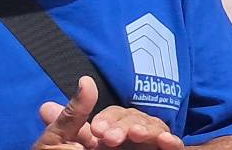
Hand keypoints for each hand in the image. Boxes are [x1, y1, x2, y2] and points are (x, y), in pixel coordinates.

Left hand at [34, 76, 184, 149]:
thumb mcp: (59, 144)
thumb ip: (68, 118)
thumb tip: (74, 87)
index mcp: (105, 134)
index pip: (118, 115)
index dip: (111, 118)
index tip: (97, 130)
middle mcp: (127, 140)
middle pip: (138, 119)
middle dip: (126, 124)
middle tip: (109, 139)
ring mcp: (143, 149)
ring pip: (156, 129)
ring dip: (148, 129)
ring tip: (135, 135)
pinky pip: (172, 146)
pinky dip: (172, 142)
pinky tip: (166, 141)